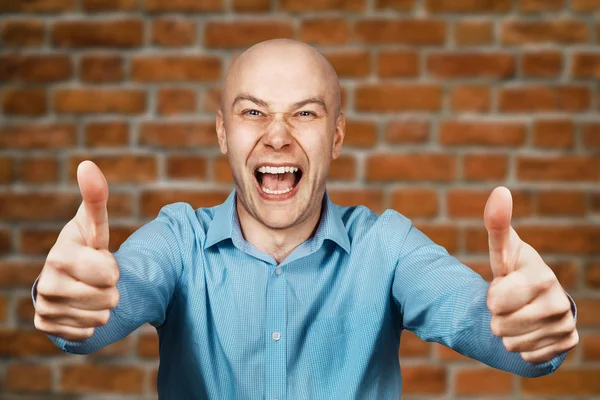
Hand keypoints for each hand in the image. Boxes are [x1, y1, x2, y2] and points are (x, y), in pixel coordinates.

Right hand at [34, 161, 119, 341]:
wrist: (68, 277)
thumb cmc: (86, 246)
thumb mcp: (94, 224)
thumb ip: (96, 198)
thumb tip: (87, 165)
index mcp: (61, 253)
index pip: (108, 272)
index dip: (112, 268)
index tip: (100, 257)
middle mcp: (48, 280)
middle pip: (108, 298)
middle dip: (111, 289)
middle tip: (99, 278)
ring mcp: (45, 304)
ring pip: (101, 318)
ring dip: (103, 307)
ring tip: (91, 291)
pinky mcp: (46, 325)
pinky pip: (87, 334)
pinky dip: (90, 324)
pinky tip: (80, 309)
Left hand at [485, 187, 577, 363]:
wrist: (537, 297)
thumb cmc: (515, 270)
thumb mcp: (504, 250)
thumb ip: (497, 224)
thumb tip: (500, 191)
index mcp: (541, 276)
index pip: (496, 301)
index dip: (492, 297)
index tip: (501, 286)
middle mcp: (558, 300)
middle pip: (502, 325)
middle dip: (497, 317)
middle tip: (508, 305)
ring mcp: (565, 324)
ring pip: (513, 343)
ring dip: (507, 333)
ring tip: (517, 316)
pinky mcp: (567, 344)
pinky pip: (528, 357)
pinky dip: (522, 348)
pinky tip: (529, 331)